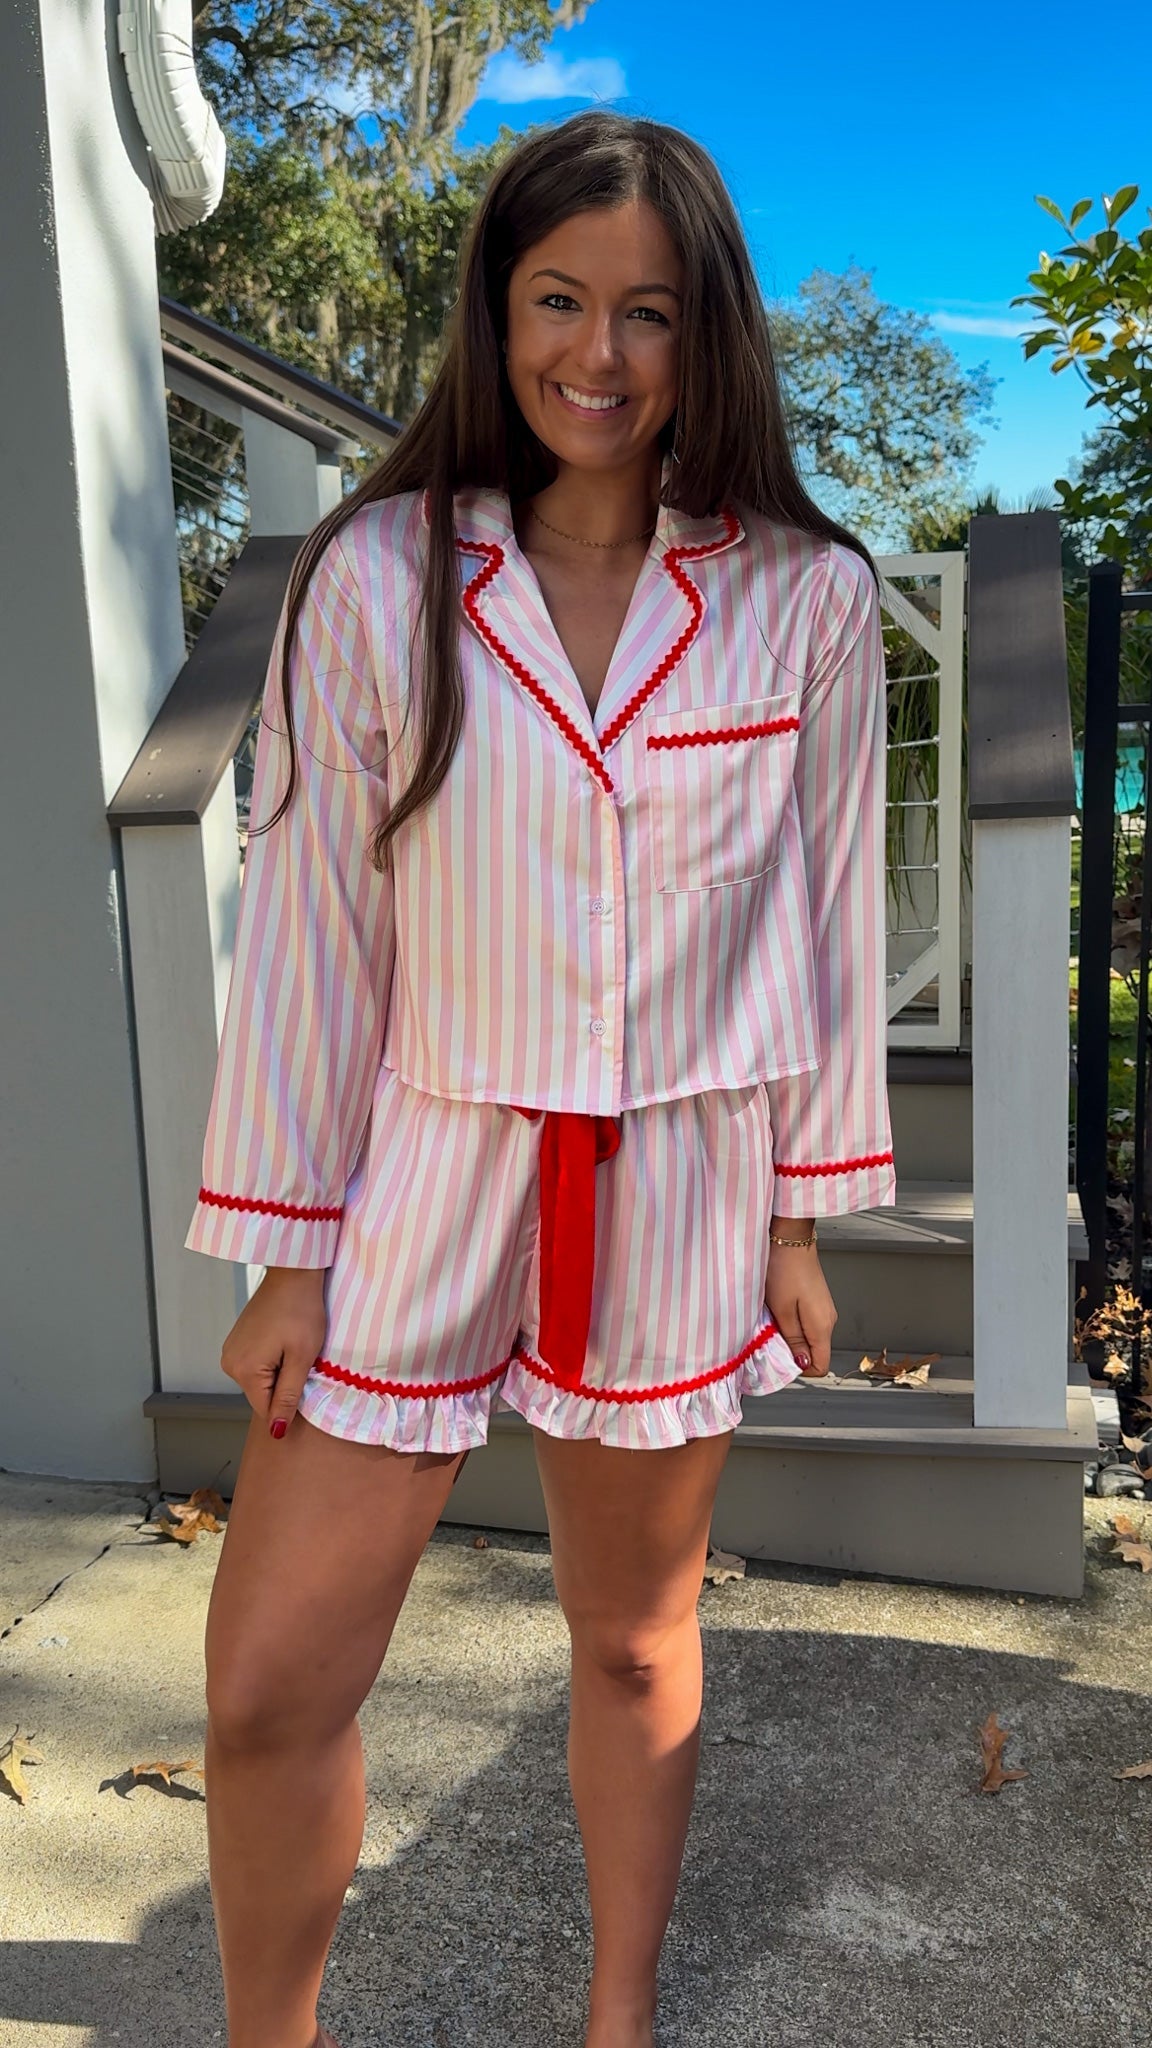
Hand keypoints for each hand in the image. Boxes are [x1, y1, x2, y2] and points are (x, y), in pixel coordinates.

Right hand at [219, 1267, 328, 1434]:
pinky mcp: (237, 1341)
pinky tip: (285, 1341)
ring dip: (280, 1372)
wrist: (293, 1274)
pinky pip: (257, 1365)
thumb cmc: (301, 1310)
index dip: (290, 1405)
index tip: (306, 1381)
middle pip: (262, 1395)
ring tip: (293, 1347)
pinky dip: (273, 1360)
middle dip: (285, 1386)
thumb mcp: (302, 1358)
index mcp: (244, 1371)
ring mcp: (231, 1351)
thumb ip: (288, 1396)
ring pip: (261, 1381)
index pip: (266, 1410)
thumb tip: (276, 1431)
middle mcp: (230, 1364)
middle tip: (302, 1358)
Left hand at [765, 1245, 836, 1376]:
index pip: (820, 1366)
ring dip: (791, 1335)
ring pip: (810, 1338)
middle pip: (815, 1352)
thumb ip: (793, 1340)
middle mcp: (829, 1320)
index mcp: (822, 1326)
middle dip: (793, 1351)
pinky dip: (793, 1323)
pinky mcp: (818, 1301)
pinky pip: (808, 1323)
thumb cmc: (784, 1270)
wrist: (791, 1240)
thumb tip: (801, 1364)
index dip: (800, 1368)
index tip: (781, 1357)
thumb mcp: (782, 1311)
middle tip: (772, 1334)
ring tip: (775, 1318)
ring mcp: (825, 1310)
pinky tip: (780, 1309)